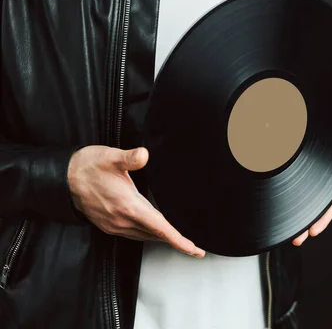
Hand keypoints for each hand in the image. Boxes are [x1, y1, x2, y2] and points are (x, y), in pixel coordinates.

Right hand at [68, 145, 204, 257]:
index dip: (179, 240)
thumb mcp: (110, 157)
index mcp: (128, 206)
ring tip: (178, 240)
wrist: (62, 178)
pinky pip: (133, 234)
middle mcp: (122, 219)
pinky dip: (147, 234)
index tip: (194, 250)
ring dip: (161, 238)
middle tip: (193, 247)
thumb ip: (129, 158)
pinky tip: (153, 229)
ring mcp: (114, 224)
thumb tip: (144, 155)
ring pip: (144, 236)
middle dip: (175, 241)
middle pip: (156, 235)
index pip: (160, 228)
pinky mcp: (108, 224)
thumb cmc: (87, 166)